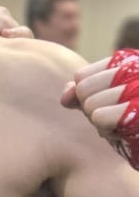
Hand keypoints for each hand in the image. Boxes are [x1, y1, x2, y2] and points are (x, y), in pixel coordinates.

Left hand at [61, 51, 138, 166]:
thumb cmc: (126, 127)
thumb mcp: (101, 105)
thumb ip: (80, 95)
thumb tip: (65, 95)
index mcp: (128, 62)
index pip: (81, 76)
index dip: (84, 97)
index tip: (105, 106)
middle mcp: (135, 69)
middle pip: (83, 89)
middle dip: (91, 110)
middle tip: (113, 119)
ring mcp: (137, 90)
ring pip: (90, 104)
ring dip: (100, 123)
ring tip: (119, 126)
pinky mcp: (137, 112)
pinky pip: (100, 117)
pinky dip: (106, 131)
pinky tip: (122, 134)